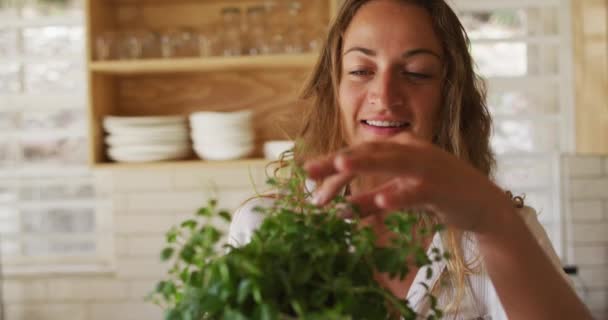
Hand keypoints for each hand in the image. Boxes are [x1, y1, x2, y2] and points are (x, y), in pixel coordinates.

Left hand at [303, 139, 514, 234]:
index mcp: (401, 147)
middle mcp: (412, 150)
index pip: (360, 153)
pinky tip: (384, 199)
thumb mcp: (401, 195)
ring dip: (365, 164)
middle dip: (337, 161)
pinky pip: (417, 191)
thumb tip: (343, 210)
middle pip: (369, 153)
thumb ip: (374, 201)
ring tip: (340, 166)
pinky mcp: (441, 188)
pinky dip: (400, 194)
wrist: (484, 206)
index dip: (332, 165)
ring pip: (391, 162)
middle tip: (309, 171)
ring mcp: (427, 166)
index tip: (308, 176)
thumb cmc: (440, 196)